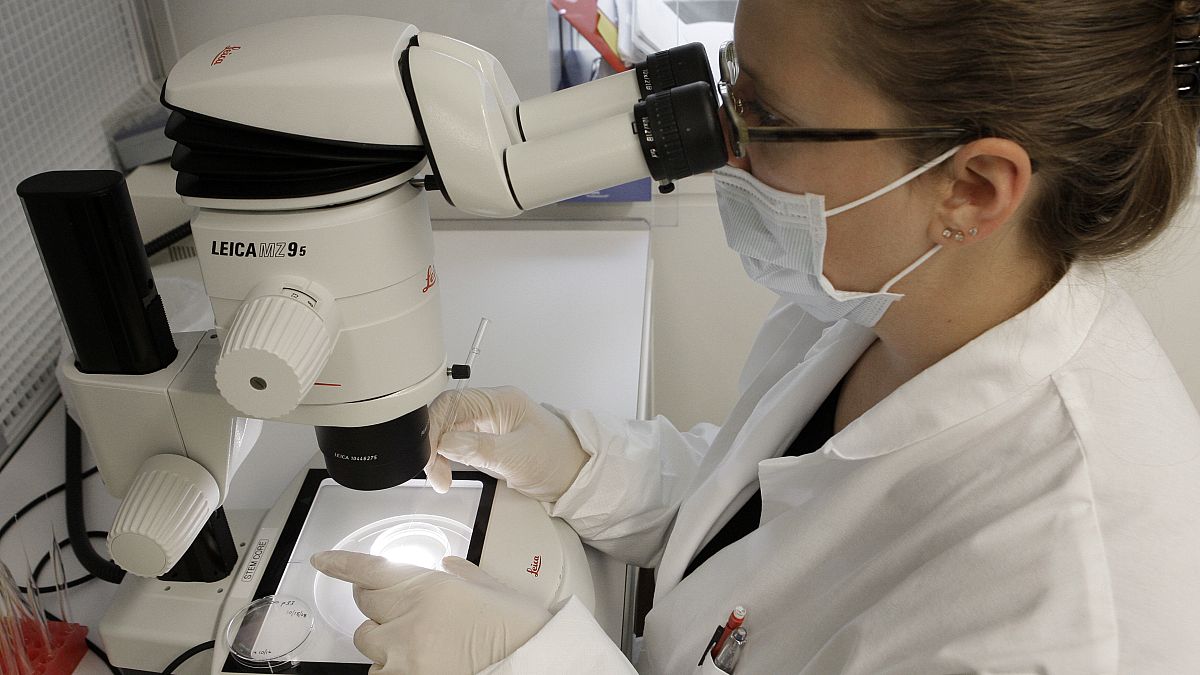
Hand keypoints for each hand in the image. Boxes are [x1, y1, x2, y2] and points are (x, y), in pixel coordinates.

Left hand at [311, 550, 551, 674]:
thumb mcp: (491, 590)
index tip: (322, 560)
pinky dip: (393, 668)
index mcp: (428, 586)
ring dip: (383, 642)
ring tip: (415, 647)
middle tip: (399, 614)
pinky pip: (381, 673)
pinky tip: (416, 665)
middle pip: (365, 607)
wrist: (531, 664)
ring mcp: (402, 656)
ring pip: (368, 644)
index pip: (369, 570)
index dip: (340, 563)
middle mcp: (407, 618)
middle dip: (377, 606)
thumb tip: (448, 566)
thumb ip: (462, 575)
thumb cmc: (519, 629)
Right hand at [422, 386, 587, 501]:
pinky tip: (445, 472)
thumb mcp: (517, 457)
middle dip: (433, 444)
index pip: (453, 403)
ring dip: (437, 453)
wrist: (576, 476)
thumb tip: (446, 443)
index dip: (434, 426)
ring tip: (440, 477)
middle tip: (433, 471)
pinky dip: (445, 459)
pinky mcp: (486, 442)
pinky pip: (456, 445)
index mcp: (500, 401)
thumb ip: (480, 449)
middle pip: (446, 416)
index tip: (428, 454)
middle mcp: (491, 409)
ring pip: (448, 431)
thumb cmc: (558, 459)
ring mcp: (488, 425)